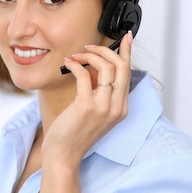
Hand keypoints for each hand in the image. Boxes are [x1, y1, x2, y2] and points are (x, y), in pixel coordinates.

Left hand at [43, 31, 132, 167]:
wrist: (63, 154)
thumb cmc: (73, 133)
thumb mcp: (92, 111)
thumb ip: (97, 91)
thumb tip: (93, 68)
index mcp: (121, 108)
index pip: (128, 74)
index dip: (127, 53)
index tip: (125, 37)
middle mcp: (116, 107)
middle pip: (121, 67)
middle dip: (105, 51)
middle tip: (88, 48)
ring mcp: (103, 107)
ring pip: (106, 68)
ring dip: (89, 56)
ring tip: (75, 57)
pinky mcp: (86, 106)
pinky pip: (84, 75)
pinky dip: (75, 65)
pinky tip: (68, 64)